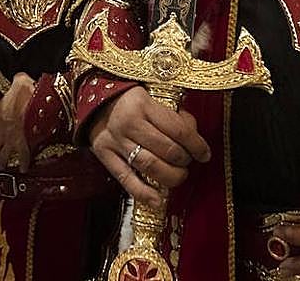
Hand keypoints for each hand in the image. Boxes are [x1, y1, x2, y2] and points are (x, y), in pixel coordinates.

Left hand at [0, 72, 34, 171]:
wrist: (36, 100)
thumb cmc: (27, 91)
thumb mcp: (20, 82)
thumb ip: (17, 81)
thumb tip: (19, 77)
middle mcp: (1, 129)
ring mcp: (11, 138)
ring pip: (2, 155)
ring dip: (2, 162)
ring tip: (2, 166)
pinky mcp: (24, 143)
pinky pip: (22, 157)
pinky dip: (23, 164)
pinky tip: (23, 168)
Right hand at [87, 85, 209, 207]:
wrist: (95, 100)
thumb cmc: (130, 100)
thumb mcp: (152, 97)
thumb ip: (173, 116)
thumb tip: (193, 137)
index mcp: (143, 104)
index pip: (178, 130)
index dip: (196, 145)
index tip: (205, 154)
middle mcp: (129, 123)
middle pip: (166, 150)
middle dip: (183, 160)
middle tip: (188, 162)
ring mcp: (115, 140)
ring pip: (149, 166)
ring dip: (170, 176)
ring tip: (177, 176)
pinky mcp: (104, 154)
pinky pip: (125, 178)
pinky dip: (143, 193)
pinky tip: (157, 201)